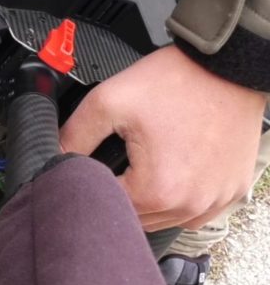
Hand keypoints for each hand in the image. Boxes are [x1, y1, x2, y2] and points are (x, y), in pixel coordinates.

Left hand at [60, 46, 265, 230]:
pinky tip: (171, 170)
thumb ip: (75, 135)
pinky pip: (194, 211)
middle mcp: (190, 205)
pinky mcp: (231, 192)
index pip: (107, 208)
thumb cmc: (175, 82)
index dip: (92, 187)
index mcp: (158, 191)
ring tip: (146, 161)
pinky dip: (178, 197)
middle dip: (119, 193)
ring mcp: (215, 201)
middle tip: (119, 160)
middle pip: (135, 218)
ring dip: (147, 199)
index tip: (94, 165)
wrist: (225, 65)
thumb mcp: (109, 101)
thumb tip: (53, 158)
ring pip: (164, 219)